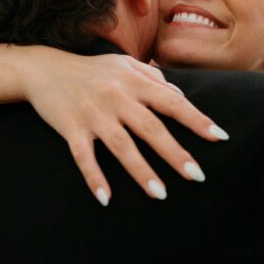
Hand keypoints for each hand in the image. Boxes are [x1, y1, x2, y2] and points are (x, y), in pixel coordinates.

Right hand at [18, 49, 227, 204]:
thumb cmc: (91, 70)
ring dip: (141, 171)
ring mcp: (93, 114)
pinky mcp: (70, 128)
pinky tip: (106, 199)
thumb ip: (153, 78)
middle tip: (197, 176)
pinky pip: (84, 157)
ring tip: (160, 194)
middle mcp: (116, 98)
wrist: (44, 69)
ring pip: (122, 146)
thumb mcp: (123, 64)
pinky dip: (94, 177)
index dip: (197, 119)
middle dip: (175, 153)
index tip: (219, 137)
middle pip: (151, 128)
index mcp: (133, 82)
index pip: (172, 102)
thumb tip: (181, 97)